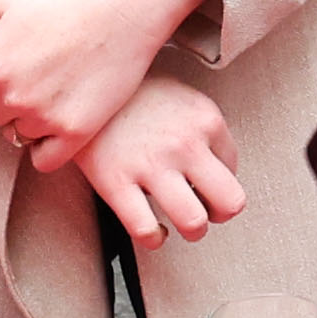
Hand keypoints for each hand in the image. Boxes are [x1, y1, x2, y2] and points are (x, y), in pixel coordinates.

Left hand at [0, 0, 216, 156]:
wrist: (126, 4)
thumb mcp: (4, 0)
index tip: (0, 72)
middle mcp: (13, 99)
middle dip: (4, 100)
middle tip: (35, 70)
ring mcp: (45, 118)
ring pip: (19, 136)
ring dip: (29, 119)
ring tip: (54, 85)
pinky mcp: (77, 132)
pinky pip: (45, 160)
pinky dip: (48, 146)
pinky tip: (60, 118)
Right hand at [57, 74, 245, 241]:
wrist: (83, 79)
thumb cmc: (132, 91)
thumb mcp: (181, 95)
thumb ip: (201, 127)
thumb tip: (213, 161)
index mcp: (206, 119)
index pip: (233, 168)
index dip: (219, 179)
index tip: (205, 182)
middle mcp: (185, 144)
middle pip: (229, 202)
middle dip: (220, 214)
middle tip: (206, 211)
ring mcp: (152, 165)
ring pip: (194, 223)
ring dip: (192, 231)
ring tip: (181, 223)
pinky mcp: (116, 182)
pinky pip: (146, 230)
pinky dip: (153, 238)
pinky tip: (152, 228)